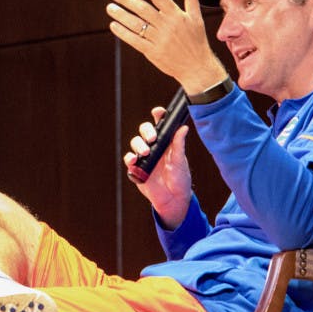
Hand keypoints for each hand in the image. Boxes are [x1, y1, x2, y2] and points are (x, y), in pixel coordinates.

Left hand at [107, 0, 226, 93]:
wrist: (197, 68)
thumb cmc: (196, 41)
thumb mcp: (197, 19)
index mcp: (177, 15)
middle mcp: (167, 26)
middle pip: (143, 9)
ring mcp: (159, 40)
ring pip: (136, 24)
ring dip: (121, 15)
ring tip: (110, 7)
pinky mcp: (153, 52)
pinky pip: (135, 41)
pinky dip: (123, 33)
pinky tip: (113, 25)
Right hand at [124, 105, 192, 228]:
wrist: (174, 199)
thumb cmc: (180, 179)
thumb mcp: (180, 161)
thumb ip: (179, 145)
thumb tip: (183, 128)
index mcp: (166, 142)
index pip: (160, 125)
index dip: (158, 116)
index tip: (158, 112)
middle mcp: (154, 146)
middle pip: (144, 131)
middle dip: (146, 131)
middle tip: (152, 138)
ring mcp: (144, 157)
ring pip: (135, 142)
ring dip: (138, 144)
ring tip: (146, 152)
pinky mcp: (136, 168)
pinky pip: (129, 160)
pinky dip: (130, 158)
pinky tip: (135, 160)